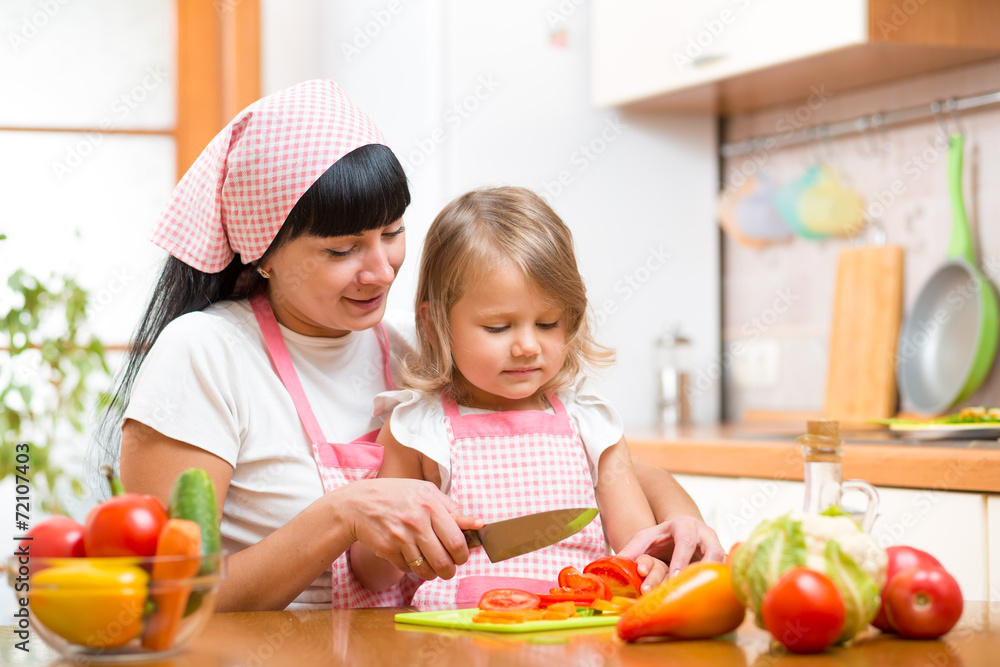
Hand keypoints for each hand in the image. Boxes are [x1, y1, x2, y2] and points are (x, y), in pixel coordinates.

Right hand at [340, 478, 483, 580]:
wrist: (357, 503)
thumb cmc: (396, 496)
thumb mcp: (425, 491)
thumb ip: (451, 508)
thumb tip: (477, 523)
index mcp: (430, 505)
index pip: (457, 540)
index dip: (463, 554)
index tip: (461, 557)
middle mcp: (416, 521)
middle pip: (444, 560)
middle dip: (450, 570)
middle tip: (449, 568)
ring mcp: (401, 537)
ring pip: (427, 570)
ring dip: (433, 573)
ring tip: (433, 567)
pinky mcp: (388, 550)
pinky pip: (409, 569)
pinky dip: (413, 569)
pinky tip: (411, 558)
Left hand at [617, 516, 725, 592]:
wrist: (677, 534)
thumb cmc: (659, 538)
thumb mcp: (644, 540)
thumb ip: (630, 551)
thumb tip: (613, 564)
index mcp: (684, 525)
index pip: (686, 540)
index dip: (681, 560)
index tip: (674, 578)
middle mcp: (705, 533)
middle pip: (712, 549)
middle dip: (703, 568)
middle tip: (692, 587)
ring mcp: (717, 546)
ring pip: (722, 562)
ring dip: (714, 578)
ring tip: (704, 594)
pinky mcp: (722, 560)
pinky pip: (725, 573)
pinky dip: (719, 583)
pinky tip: (711, 596)